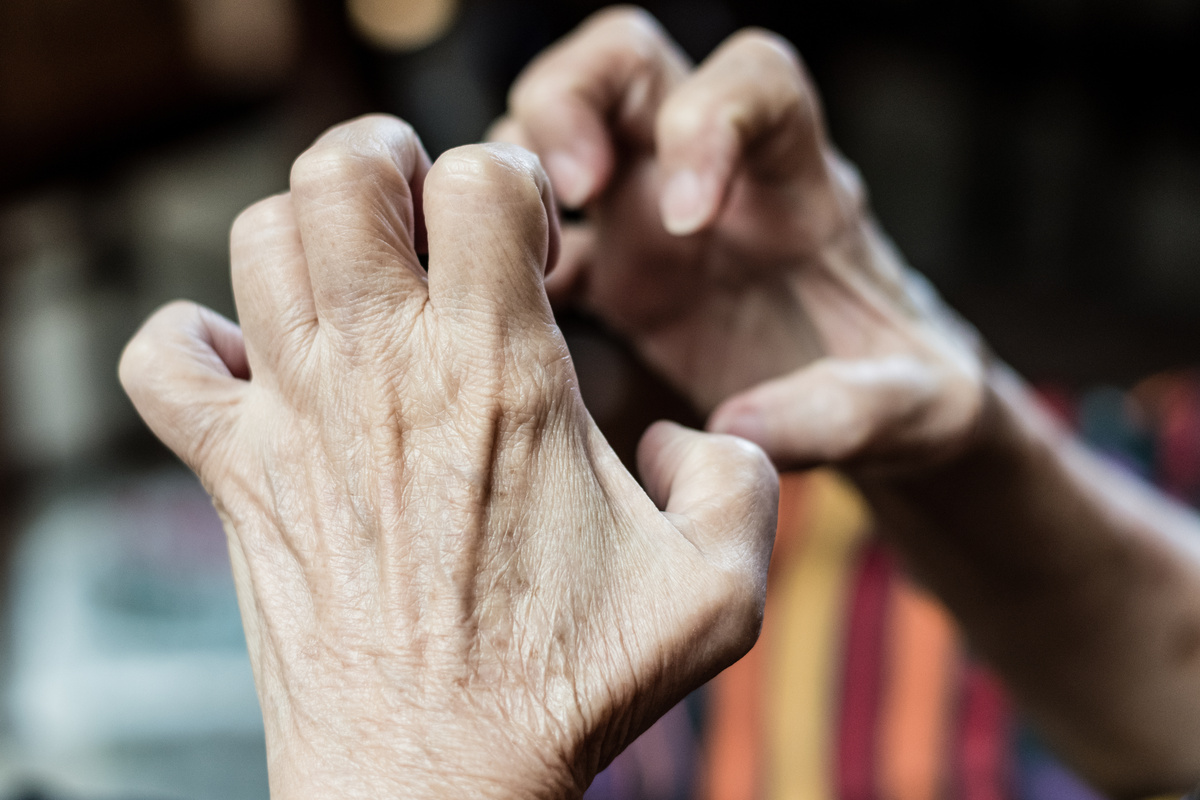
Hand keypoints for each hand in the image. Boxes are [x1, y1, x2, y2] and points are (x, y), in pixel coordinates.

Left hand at [119, 115, 776, 798]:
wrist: (436, 783)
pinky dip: (190, 342)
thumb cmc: (572, 686)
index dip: (512, 181)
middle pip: (342, 171)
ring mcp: (295, 414)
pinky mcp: (235, 474)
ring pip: (259, 238)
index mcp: (503, 368)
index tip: (528, 243)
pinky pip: (162, 361)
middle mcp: (386, 367)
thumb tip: (686, 435)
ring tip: (356, 277)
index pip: (481, 175)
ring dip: (306, 234)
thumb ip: (743, 478)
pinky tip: (250, 365)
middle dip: (388, 163)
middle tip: (423, 213)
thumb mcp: (718, 589)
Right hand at [495, 8, 985, 473]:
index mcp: (800, 186)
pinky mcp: (615, 276)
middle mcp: (717, 178)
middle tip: (566, 194)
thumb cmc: (910, 397)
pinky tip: (471, 305)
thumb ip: (847, 413)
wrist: (876, 419)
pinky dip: (488, 253)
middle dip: (573, 100)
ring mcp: (652, 219)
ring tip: (500, 258)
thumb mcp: (918, 413)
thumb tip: (737, 427)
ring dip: (510, 171)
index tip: (690, 220)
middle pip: (624, 64)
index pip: (755, 81)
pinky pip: (530, 235)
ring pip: (555, 131)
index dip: (709, 119)